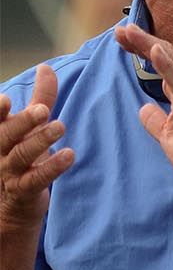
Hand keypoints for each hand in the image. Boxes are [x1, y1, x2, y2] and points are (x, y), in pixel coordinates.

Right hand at [0, 65, 73, 228]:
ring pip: (21, 155)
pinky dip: (52, 168)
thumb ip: (40, 97)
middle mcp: (0, 151)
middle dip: (23, 121)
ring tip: (59, 127)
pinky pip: (36, 179)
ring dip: (40, 141)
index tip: (6, 99)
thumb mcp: (29, 126)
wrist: (12, 203)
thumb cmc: (21, 154)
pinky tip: (68, 155)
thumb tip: (46, 66)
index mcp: (1, 132)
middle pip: (7, 134)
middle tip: (43, 110)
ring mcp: (9, 172)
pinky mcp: (23, 190)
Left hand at [115, 25, 172, 186]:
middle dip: (141, 41)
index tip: (123, 39)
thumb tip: (144, 109)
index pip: (162, 62)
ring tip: (130, 32)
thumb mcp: (167, 134)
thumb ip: (155, 120)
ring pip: (170, 60)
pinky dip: (166, 63)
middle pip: (164, 55)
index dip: (142, 49)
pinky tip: (153, 49)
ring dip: (149, 44)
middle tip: (120, 30)